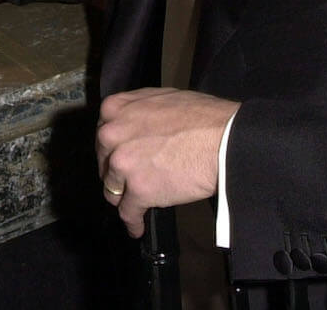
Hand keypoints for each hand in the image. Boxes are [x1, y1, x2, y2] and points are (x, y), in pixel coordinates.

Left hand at [96, 87, 237, 237]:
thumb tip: (135, 125)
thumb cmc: (201, 117)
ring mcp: (122, 164)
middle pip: (105, 163)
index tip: (118, 158)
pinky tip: (136, 228)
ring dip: (123, 198)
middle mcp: (111, 135)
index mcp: (115, 110)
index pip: (103, 135)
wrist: (223, 139)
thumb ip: (137, 112)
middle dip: (115, 173)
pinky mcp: (138, 191)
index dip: (113, 149)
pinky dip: (133, 222)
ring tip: (132, 206)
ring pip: (113, 190)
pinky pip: (128, 212)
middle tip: (129, 180)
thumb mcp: (160, 98)